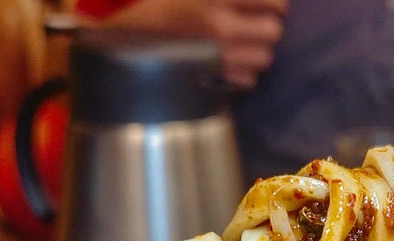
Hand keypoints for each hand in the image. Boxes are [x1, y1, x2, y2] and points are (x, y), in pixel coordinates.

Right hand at [95, 0, 287, 87]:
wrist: (117, 35)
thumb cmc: (151, 4)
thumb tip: (260, 3)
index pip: (273, 2)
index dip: (276, 3)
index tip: (273, 4)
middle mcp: (220, 28)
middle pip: (273, 32)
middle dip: (269, 27)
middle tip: (258, 23)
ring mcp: (216, 57)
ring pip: (264, 59)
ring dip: (259, 51)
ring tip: (243, 44)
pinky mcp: (211, 80)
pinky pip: (247, 80)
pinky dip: (244, 71)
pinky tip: (230, 62)